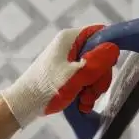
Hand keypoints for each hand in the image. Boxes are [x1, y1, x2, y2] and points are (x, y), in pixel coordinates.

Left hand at [1, 25, 119, 126]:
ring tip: (84, 100)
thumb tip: (114, 48)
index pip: (99, 32)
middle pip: (100, 55)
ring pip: (95, 70)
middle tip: (92, 91)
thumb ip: (97, 62)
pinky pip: (86, 79)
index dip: (109, 47)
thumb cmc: (47, 88)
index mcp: (70, 39)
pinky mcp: (67, 73)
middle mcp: (70, 46)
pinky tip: (81, 103)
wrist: (24, 105)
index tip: (110, 65)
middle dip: (99, 76)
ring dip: (94, 88)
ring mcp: (69, 60)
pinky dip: (87, 92)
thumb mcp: (76, 76)